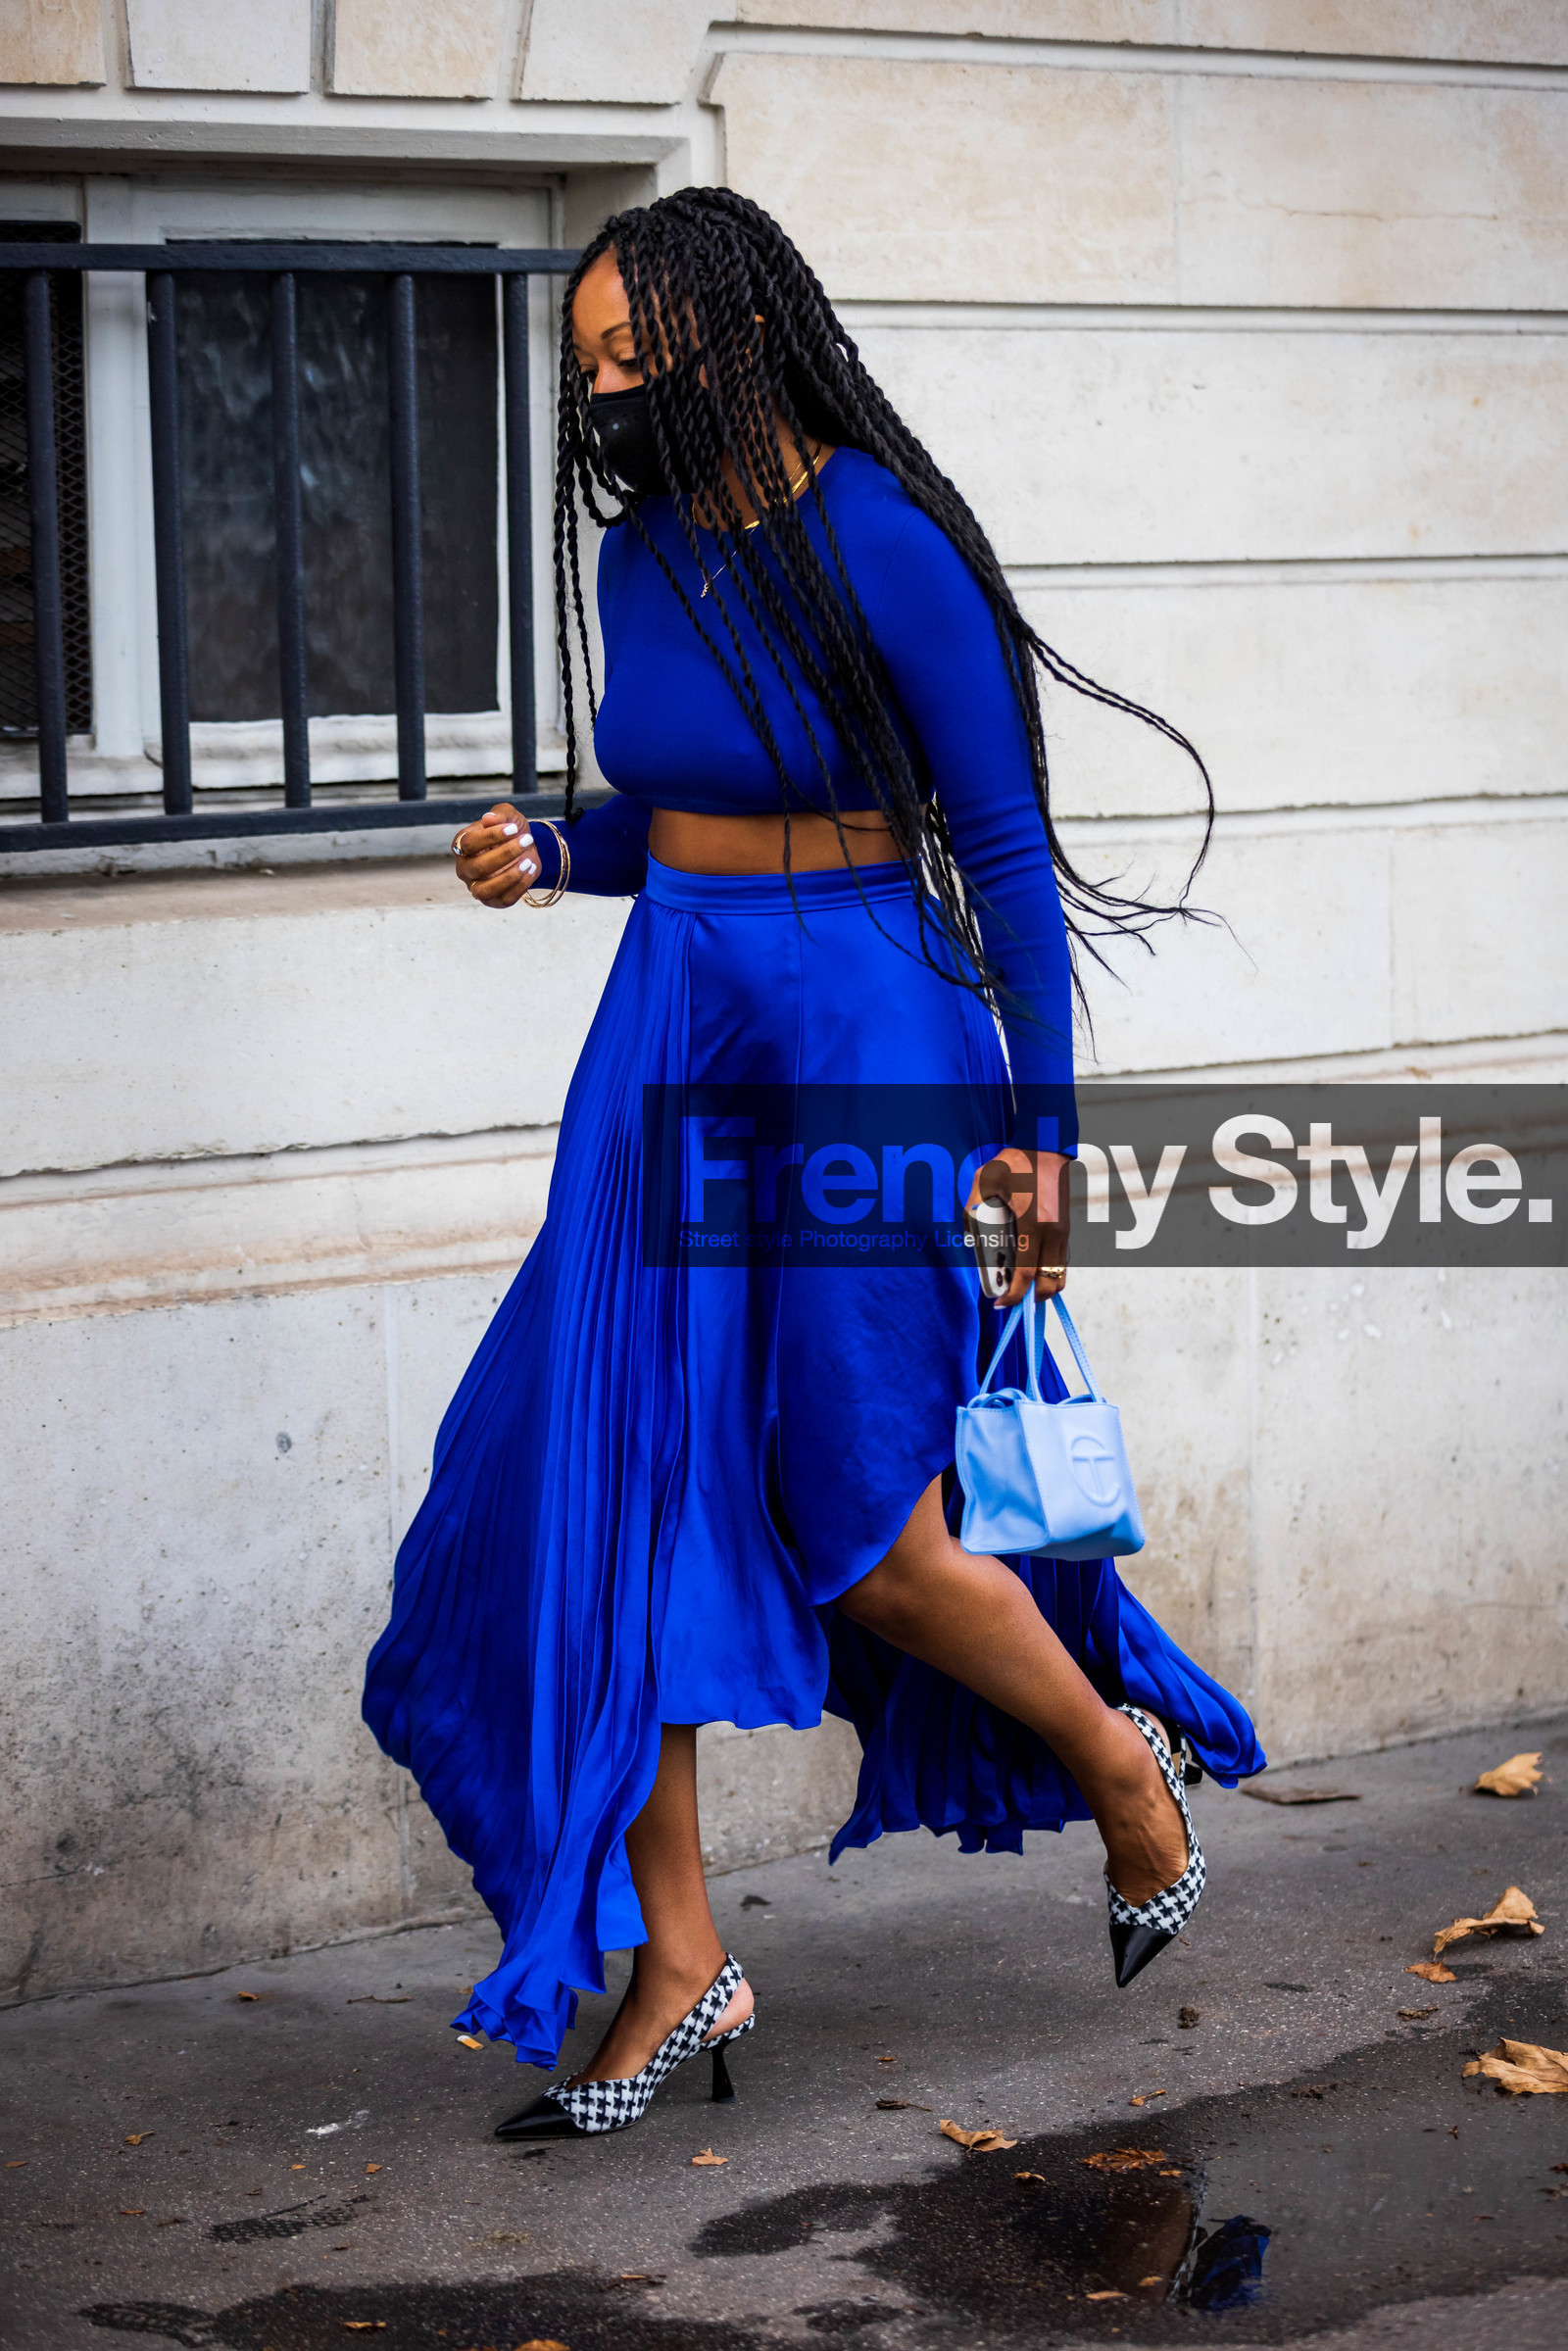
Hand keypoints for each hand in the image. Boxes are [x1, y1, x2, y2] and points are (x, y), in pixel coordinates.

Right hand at [453, 803, 540, 907]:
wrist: (526, 848)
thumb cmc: (512, 831)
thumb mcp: (508, 816)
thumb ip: (499, 814)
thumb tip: (488, 818)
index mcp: (462, 845)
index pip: (469, 843)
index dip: (491, 836)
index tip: (513, 828)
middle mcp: (465, 868)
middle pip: (477, 867)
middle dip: (505, 854)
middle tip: (526, 840)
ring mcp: (477, 887)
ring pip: (484, 890)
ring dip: (509, 876)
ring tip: (528, 861)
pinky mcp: (494, 900)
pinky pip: (504, 899)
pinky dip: (520, 886)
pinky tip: (531, 870)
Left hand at [965, 1147, 1070, 1306]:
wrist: (1047, 1144)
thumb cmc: (1014, 1162)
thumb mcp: (984, 1181)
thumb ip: (972, 1209)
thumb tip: (966, 1235)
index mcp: (1034, 1227)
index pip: (1026, 1275)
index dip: (1014, 1296)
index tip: (1000, 1304)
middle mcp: (1054, 1234)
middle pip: (1049, 1284)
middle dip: (1031, 1299)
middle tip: (1011, 1298)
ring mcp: (1064, 1232)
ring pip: (1060, 1274)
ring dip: (1042, 1286)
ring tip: (1020, 1286)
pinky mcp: (1067, 1228)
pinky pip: (1061, 1260)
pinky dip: (1048, 1270)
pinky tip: (1030, 1265)